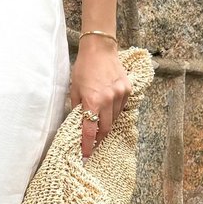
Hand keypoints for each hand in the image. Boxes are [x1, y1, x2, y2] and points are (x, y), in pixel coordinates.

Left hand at [70, 41, 131, 157]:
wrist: (100, 49)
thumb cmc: (83, 68)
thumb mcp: (74, 89)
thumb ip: (78, 108)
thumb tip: (79, 123)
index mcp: (93, 101)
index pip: (90, 130)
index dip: (87, 145)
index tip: (86, 154)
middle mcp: (108, 100)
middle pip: (105, 129)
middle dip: (99, 138)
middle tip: (92, 143)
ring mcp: (120, 95)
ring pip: (114, 119)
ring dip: (106, 124)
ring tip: (99, 124)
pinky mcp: (127, 90)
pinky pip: (121, 107)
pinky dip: (114, 111)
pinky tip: (108, 108)